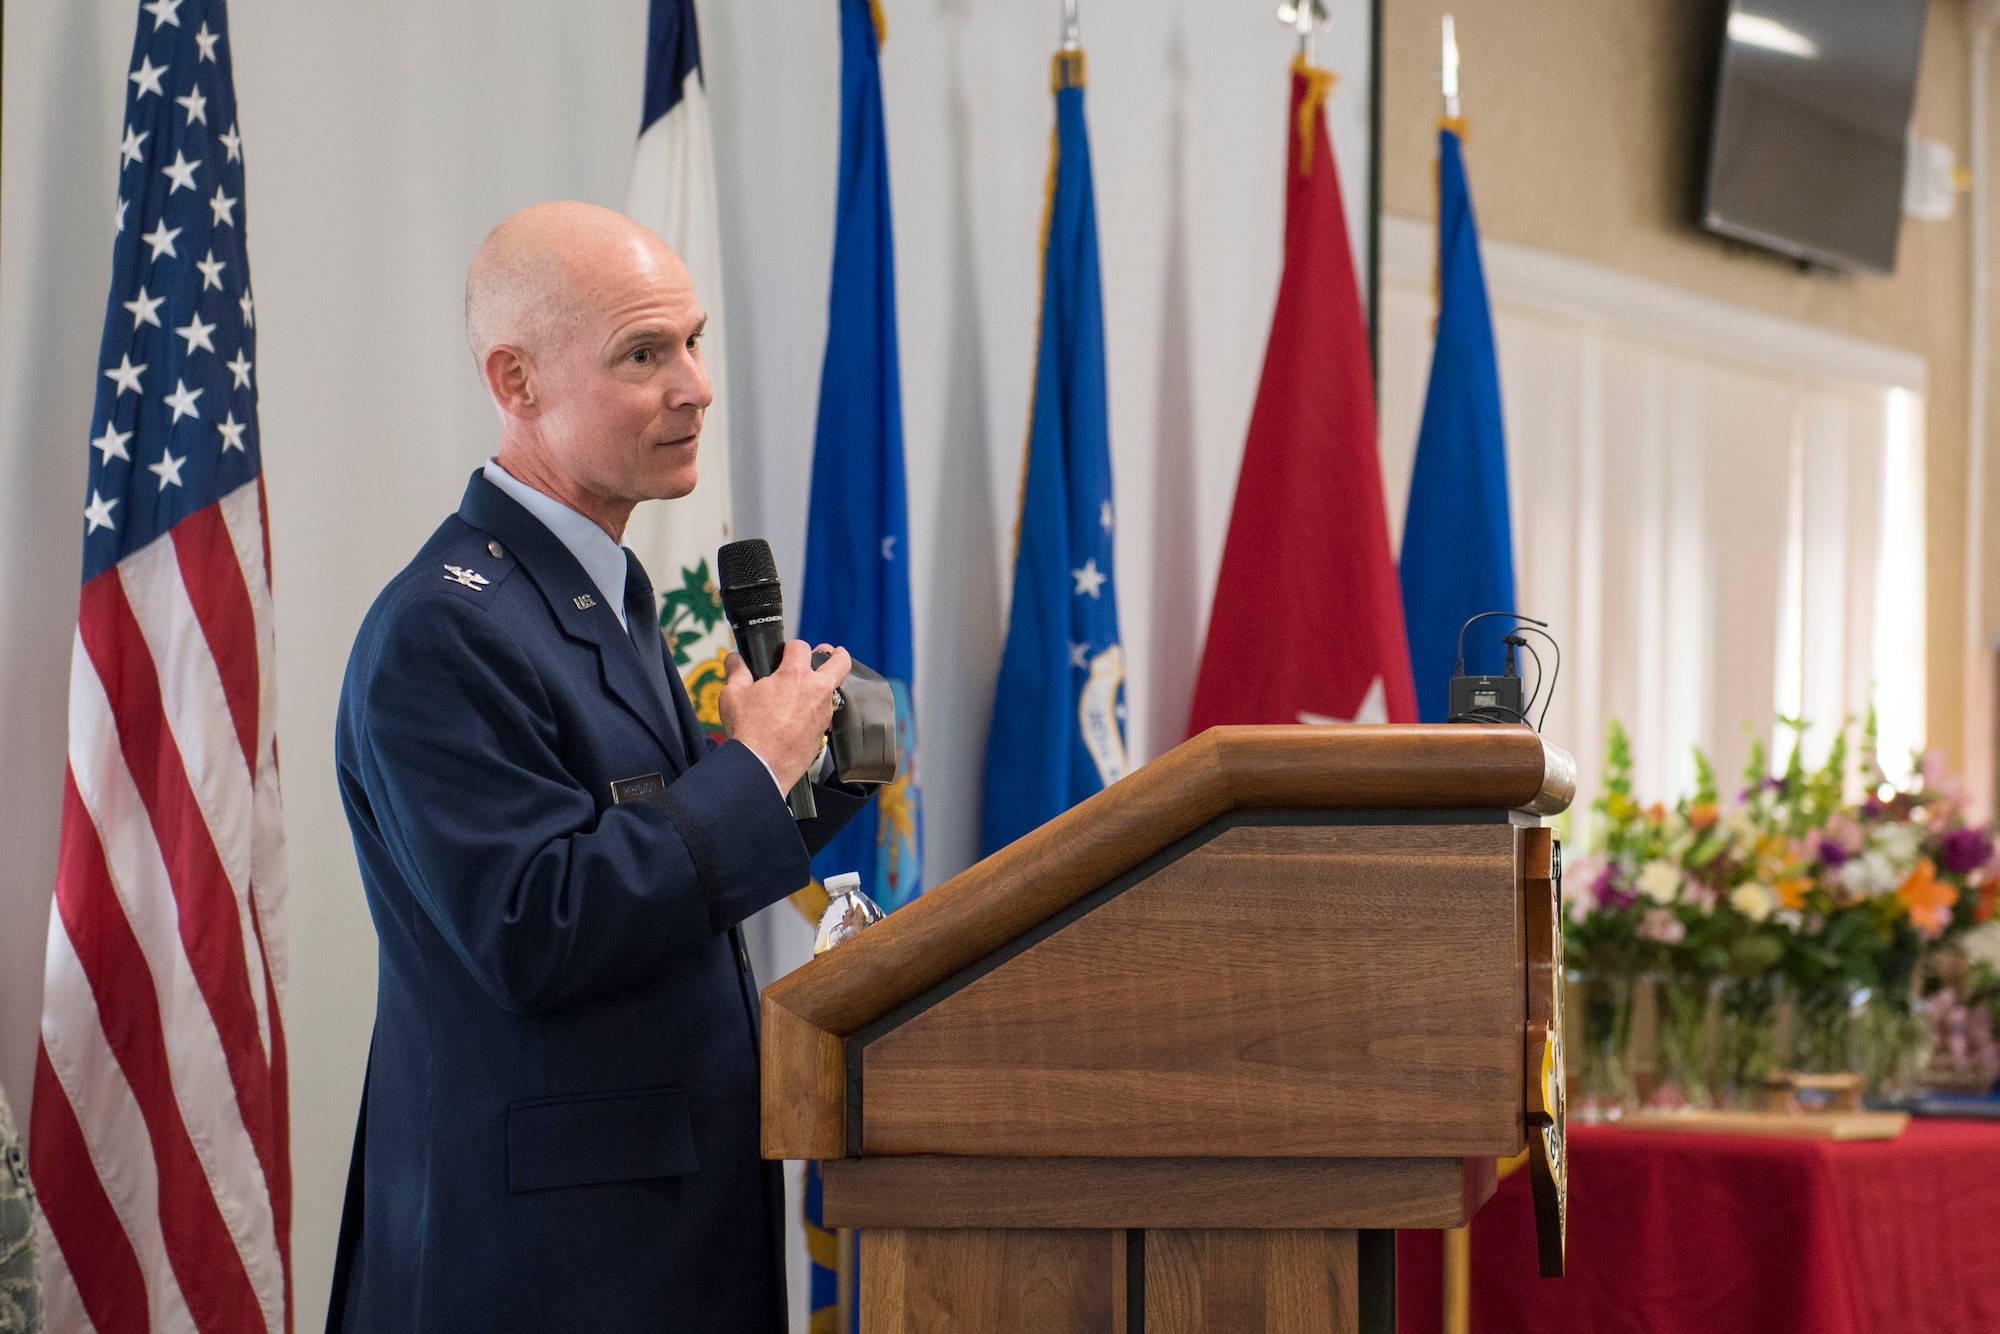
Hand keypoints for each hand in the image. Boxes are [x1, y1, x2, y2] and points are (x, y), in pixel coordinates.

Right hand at [719, 640, 851, 789]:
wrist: (761, 766)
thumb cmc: (748, 731)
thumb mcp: (733, 695)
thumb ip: (737, 672)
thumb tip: (734, 659)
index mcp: (795, 676)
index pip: (800, 647)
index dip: (790, 647)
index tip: (784, 652)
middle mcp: (816, 691)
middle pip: (840, 662)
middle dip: (836, 654)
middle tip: (828, 652)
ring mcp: (823, 713)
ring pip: (834, 690)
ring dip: (824, 685)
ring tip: (808, 688)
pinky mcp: (823, 732)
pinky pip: (826, 714)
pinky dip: (817, 710)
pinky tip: (803, 715)